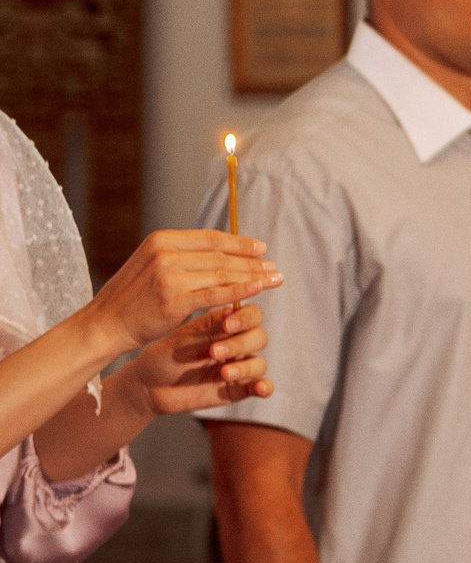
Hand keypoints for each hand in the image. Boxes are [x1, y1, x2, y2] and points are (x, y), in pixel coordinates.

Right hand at [84, 230, 281, 355]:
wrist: (105, 324)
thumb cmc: (132, 298)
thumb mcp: (152, 265)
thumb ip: (181, 256)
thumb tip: (219, 252)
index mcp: (161, 240)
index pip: (210, 238)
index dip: (239, 243)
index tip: (260, 248)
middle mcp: (165, 252)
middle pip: (220, 255)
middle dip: (251, 261)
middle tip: (274, 266)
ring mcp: (169, 275)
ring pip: (222, 273)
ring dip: (253, 275)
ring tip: (274, 278)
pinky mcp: (174, 298)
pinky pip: (217, 293)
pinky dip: (241, 290)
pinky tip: (259, 289)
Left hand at [119, 304, 273, 415]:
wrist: (149, 387)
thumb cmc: (163, 357)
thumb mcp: (184, 340)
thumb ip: (211, 328)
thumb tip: (235, 306)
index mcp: (224, 326)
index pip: (251, 314)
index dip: (246, 318)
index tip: (227, 325)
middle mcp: (235, 344)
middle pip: (259, 337)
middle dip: (240, 344)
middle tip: (214, 352)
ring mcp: (238, 366)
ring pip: (260, 363)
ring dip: (245, 367)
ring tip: (224, 374)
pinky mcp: (238, 389)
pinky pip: (262, 387)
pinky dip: (265, 387)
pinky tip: (258, 388)